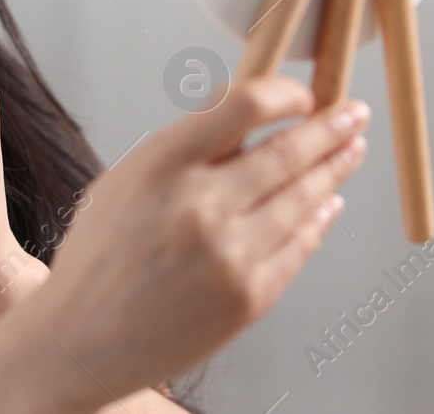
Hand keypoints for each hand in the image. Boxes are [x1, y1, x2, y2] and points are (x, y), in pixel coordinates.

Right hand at [0, 76, 367, 411]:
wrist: (80, 340)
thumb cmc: (99, 256)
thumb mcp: (125, 178)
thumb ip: (185, 142)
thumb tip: (237, 100)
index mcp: (164, 163)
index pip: (246, 104)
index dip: (286, 94)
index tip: (302, 95)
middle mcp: (201, 204)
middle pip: (288, 151)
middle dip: (331, 128)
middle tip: (353, 113)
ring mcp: (231, 254)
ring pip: (303, 198)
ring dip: (334, 170)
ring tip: (350, 152)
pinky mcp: (250, 297)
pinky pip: (299, 246)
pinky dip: (318, 220)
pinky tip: (327, 204)